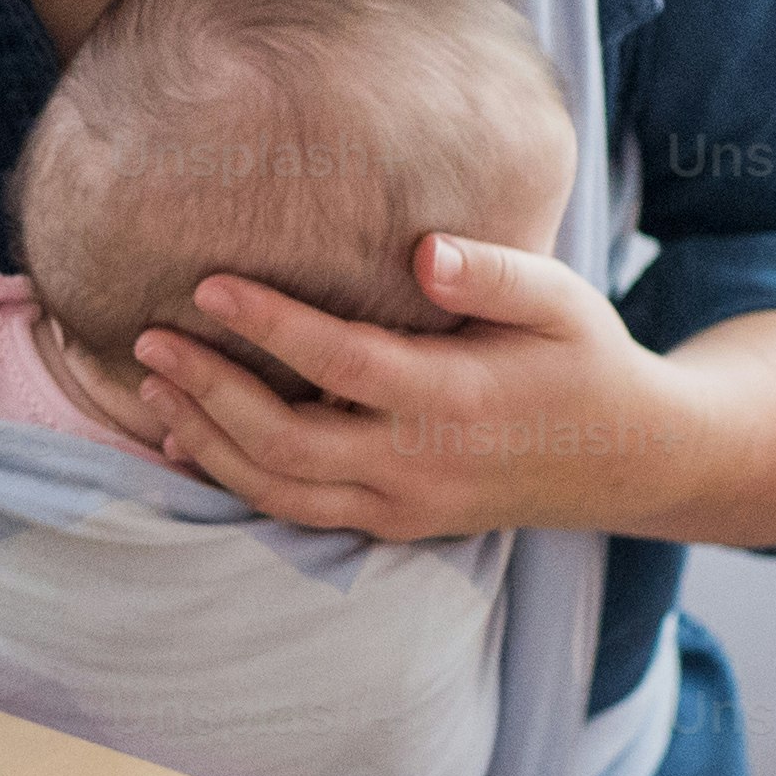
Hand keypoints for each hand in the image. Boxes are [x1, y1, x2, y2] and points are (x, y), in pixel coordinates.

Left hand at [136, 239, 682, 539]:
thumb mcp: (561, 299)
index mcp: (457, 401)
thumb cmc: (585, 359)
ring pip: (280, 489)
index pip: (340, 363)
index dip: (268, 325)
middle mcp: (421, 465)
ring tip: (151, 385)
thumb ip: (493, 271)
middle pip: (286, 440)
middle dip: (208, 390)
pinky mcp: (395, 524)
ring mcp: (405, 506)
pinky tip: (188, 439)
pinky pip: (299, 511)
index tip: (206, 284)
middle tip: (147, 337)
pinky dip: (236, 480)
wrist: (628, 461)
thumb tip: (424, 250)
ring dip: (206, 439)